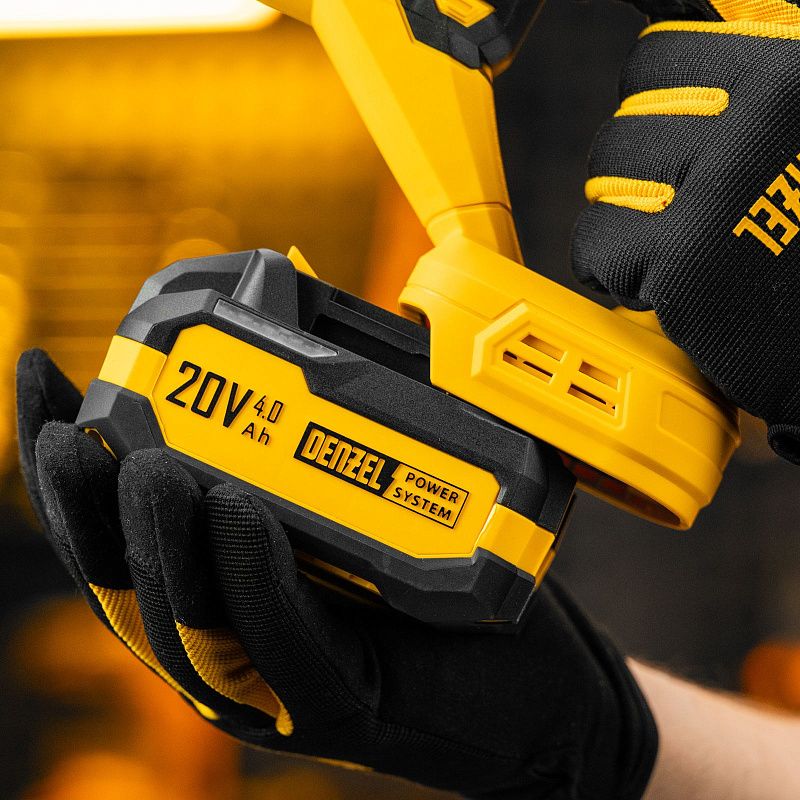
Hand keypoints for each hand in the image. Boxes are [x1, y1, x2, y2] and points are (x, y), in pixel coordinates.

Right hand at [17, 349, 656, 798]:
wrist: (546, 698)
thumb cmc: (455, 600)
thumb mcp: (389, 501)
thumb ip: (341, 432)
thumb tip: (315, 320)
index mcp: (230, 586)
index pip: (128, 524)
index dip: (69, 458)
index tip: (46, 375)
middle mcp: (236, 638)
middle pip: (131, 575)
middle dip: (85, 502)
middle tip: (69, 423)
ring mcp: (279, 684)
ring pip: (185, 620)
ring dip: (156, 542)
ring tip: (147, 467)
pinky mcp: (339, 707)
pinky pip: (279, 642)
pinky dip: (248, 577)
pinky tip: (235, 512)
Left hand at [571, 2, 799, 460]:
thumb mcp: (792, 134)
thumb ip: (744, 96)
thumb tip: (674, 47)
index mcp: (784, 70)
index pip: (656, 58)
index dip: (655, 113)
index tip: (677, 147)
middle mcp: (753, 117)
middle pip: (621, 130)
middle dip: (636, 178)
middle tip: (682, 212)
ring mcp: (715, 187)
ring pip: (602, 186)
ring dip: (627, 224)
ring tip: (679, 250)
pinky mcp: (682, 258)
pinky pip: (596, 252)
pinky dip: (616, 276)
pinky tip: (662, 286)